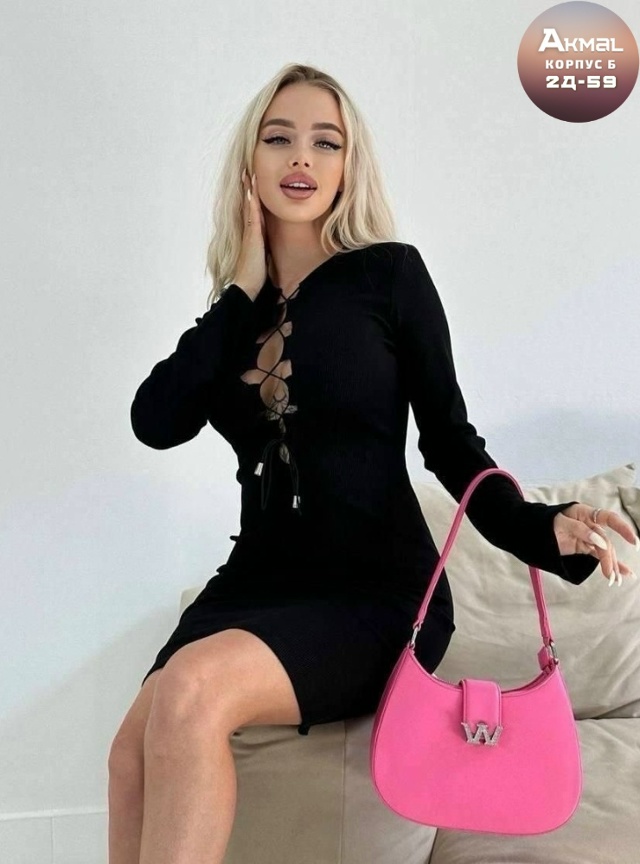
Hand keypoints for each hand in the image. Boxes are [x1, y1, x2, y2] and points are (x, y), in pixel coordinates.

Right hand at [232, 169, 268, 298]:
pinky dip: (252, 201)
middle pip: (248, 205)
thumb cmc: (255, 276)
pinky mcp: (252, 235)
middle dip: (248, 189)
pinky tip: (253, 190)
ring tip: (248, 174)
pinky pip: (252, 214)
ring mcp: (249, 232)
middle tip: (246, 173)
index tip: (253, 186)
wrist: (247, 285)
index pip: (252, 213)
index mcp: (253, 236)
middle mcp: (249, 231)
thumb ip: (266, 252)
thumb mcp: (263, 260)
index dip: (253, 199)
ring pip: (248, 206)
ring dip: (248, 190)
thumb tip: (271, 251)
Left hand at [553, 503, 638, 585]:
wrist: (532, 530)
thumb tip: (600, 541)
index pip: (609, 518)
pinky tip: (622, 574)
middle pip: (605, 542)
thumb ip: (580, 530)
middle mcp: (590, 524)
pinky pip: (599, 556)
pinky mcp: (585, 547)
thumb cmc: (546, 522)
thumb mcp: (559, 523)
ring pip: (604, 551)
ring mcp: (588, 537)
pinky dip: (610, 564)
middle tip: (611, 575)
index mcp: (585, 513)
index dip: (623, 528)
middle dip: (609, 559)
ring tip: (615, 580)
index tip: (633, 541)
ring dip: (611, 565)